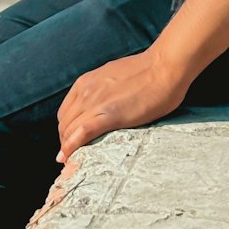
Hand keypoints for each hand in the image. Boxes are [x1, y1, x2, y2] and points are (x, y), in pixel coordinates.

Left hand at [56, 49, 187, 162]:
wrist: (164, 67)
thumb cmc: (147, 71)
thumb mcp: (114, 76)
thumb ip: (101, 90)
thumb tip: (101, 104)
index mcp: (86, 81)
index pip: (65, 112)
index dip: (66, 130)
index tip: (72, 143)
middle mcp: (86, 91)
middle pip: (64, 123)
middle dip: (65, 141)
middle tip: (73, 156)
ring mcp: (96, 102)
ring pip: (69, 130)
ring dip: (67, 147)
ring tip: (72, 162)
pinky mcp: (110, 114)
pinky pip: (82, 133)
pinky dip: (72, 147)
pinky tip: (69, 158)